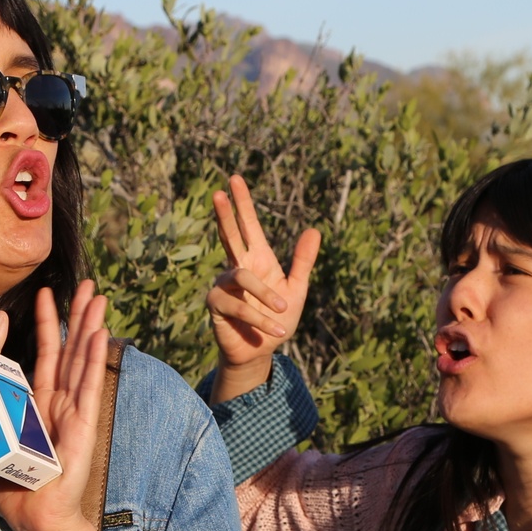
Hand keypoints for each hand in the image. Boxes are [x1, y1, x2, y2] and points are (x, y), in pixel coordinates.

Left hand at [0, 282, 112, 530]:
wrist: (35, 519)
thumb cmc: (17, 486)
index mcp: (40, 403)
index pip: (44, 355)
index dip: (45, 324)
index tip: (43, 294)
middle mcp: (61, 404)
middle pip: (70, 351)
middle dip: (77, 316)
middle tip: (87, 283)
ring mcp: (75, 415)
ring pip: (83, 363)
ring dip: (91, 329)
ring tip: (99, 298)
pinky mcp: (83, 429)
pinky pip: (87, 389)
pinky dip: (92, 362)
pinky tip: (99, 338)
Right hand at [206, 174, 318, 401]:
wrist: (262, 351)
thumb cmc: (276, 318)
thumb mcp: (296, 289)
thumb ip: (303, 261)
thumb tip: (314, 229)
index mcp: (258, 259)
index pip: (248, 226)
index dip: (243, 203)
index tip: (235, 179)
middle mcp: (238, 267)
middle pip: (229, 235)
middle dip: (226, 215)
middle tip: (219, 192)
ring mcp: (224, 285)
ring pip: (242, 278)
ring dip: (266, 295)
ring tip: (284, 311)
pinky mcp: (217, 304)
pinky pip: (239, 305)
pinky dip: (260, 318)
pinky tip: (276, 328)